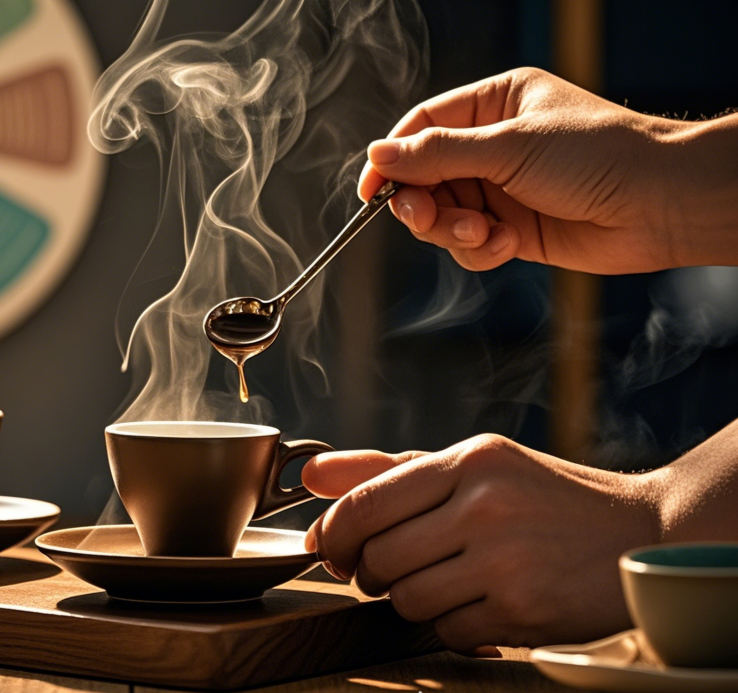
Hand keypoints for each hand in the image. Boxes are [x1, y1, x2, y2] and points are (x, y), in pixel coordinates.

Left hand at [303, 435, 660, 650]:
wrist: (640, 532)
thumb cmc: (544, 496)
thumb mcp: (473, 465)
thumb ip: (387, 469)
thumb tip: (310, 473)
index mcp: (468, 461)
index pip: (365, 503)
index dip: (331, 533)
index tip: (328, 548)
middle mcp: (485, 506)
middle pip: (378, 558)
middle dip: (369, 571)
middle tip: (386, 568)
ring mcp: (505, 560)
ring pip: (406, 599)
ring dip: (410, 600)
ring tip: (440, 583)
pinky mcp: (524, 609)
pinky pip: (449, 632)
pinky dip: (452, 626)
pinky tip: (477, 603)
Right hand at [359, 67, 737, 272]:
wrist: (660, 205)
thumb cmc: (598, 155)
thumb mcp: (509, 147)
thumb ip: (438, 155)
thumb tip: (378, 156)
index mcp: (493, 105)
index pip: (421, 127)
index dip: (391, 159)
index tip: (370, 190)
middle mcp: (492, 147)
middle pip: (424, 178)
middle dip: (423, 204)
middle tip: (427, 219)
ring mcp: (501, 190)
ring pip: (442, 217)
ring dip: (453, 231)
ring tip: (485, 233)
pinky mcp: (512, 231)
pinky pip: (469, 246)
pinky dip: (480, 250)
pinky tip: (508, 244)